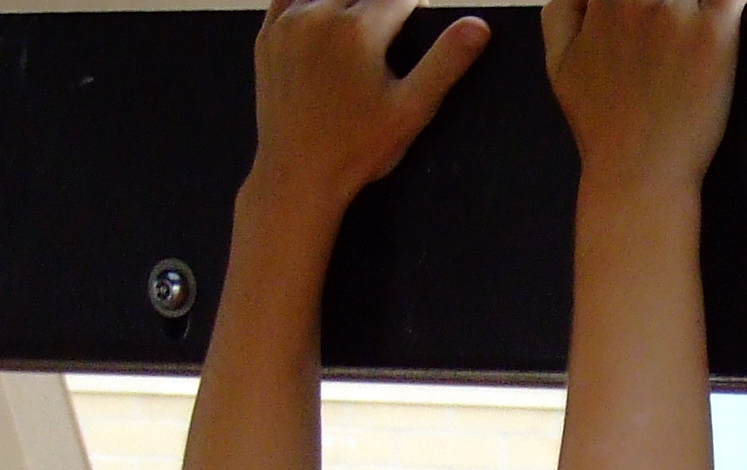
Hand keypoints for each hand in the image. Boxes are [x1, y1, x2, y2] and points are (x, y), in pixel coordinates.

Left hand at [250, 0, 489, 217]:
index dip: (415, 4)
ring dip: (350, 4)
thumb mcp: (411, 110)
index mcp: (359, 27)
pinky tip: (323, 21)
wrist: (297, 175)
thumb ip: (445, 62)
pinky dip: (310, 1)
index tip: (418, 16)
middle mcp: (320, 11)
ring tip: (359, 36)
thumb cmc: (359, 148)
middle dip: (383, 4)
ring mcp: (288, 21)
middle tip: (389, 32)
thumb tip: (479, 25)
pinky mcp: (267, 34)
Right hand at [541, 0, 742, 198]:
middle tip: (666, 14)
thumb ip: (561, 6)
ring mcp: (680, 13)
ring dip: (693, 0)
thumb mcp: (558, 61)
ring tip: (686, 18)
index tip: (638, 8)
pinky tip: (724, 9)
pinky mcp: (716, 35)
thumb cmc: (599, 120)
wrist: (639, 173)